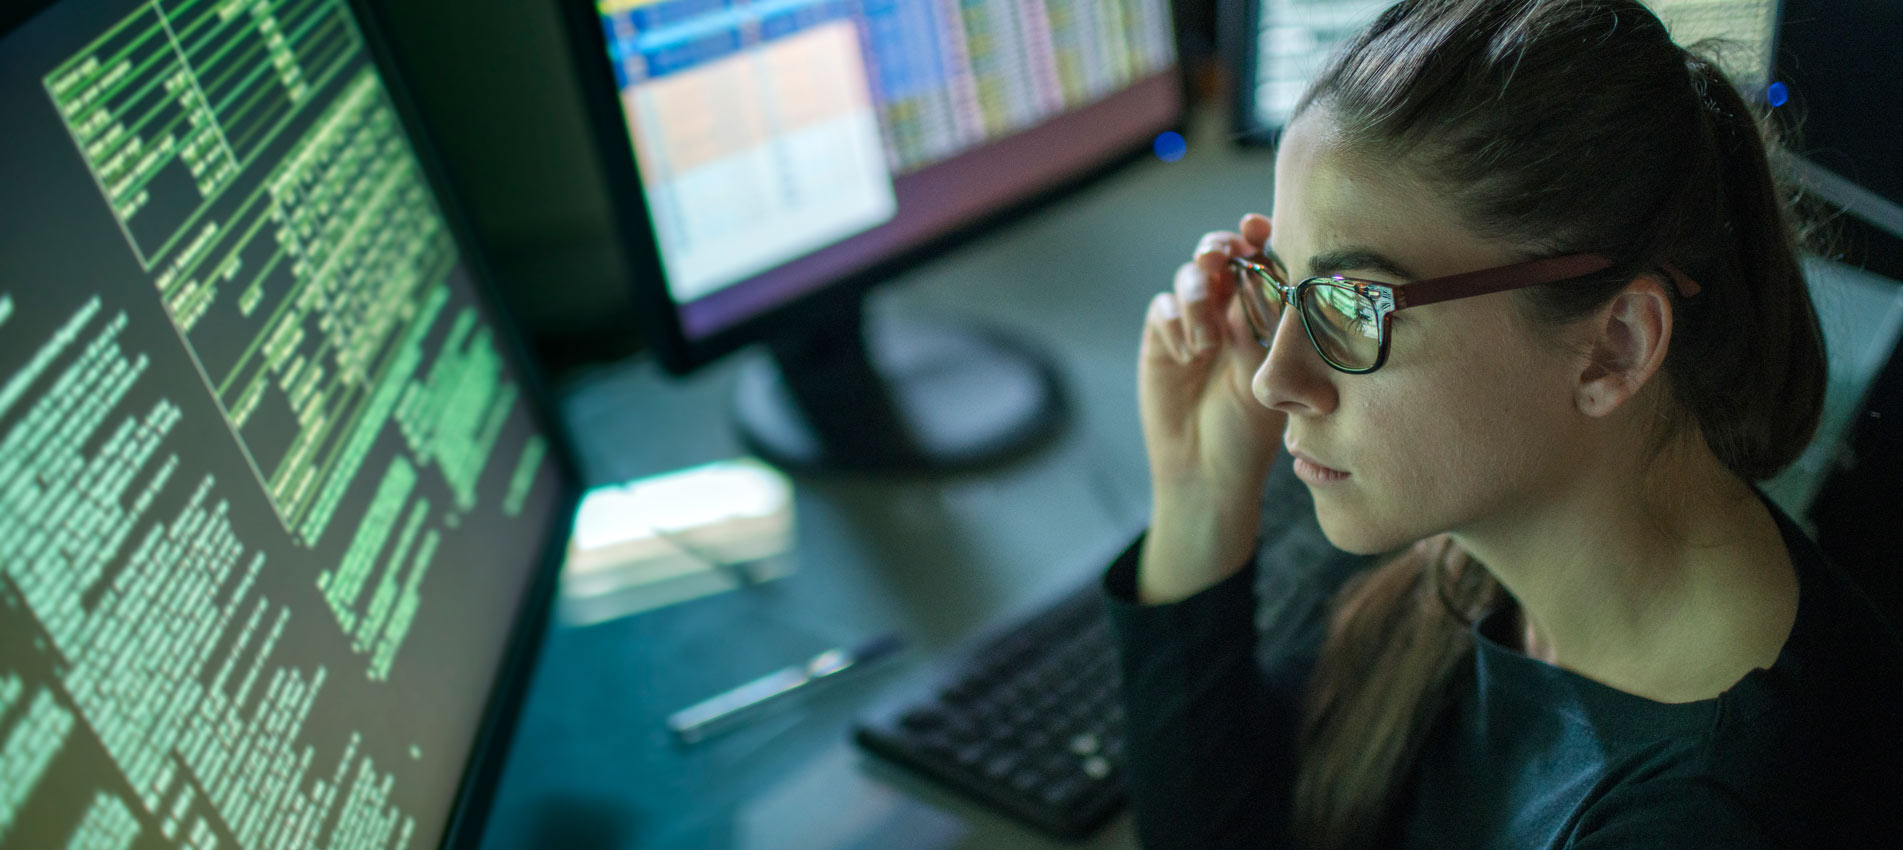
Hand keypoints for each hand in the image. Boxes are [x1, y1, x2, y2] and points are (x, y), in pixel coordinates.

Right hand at [1136, 214, 1286, 602]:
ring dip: (1199, 296)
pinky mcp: (1161, 340)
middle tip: (1219, 258)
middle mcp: (1229, 310)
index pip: (1263, 259)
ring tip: (1208, 341)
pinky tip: (1188, 356)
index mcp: (1265, 313)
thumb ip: (1263, 330)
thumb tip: (1262, 280)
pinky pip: (1163, 308)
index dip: (1259, 236)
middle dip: (1218, 248)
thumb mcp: (1269, 380)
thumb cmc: (1250, 433)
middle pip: (1220, 254)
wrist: (1206, 472)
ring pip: (1190, 277)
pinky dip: (1175, 323)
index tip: (1256, 228)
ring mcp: (1193, 324)